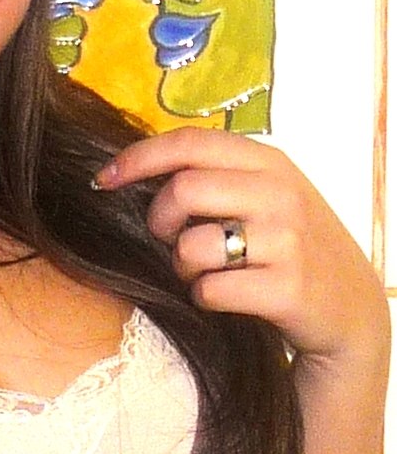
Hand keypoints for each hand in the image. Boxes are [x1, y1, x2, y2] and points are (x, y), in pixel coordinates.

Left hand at [94, 129, 385, 365]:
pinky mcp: (286, 288)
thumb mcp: (266, 198)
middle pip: (182, 191)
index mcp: (270, 163)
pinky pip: (210, 291)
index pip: (190, 143)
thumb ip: (217, 178)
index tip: (104, 181)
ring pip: (191, 247)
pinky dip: (205, 298)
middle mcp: (281, 194)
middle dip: (160, 222)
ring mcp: (287, 241)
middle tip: (171, 241)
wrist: (350, 309)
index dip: (138, 159)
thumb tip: (138, 174)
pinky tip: (228, 297)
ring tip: (207, 273)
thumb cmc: (292, 250)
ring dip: (184, 268)